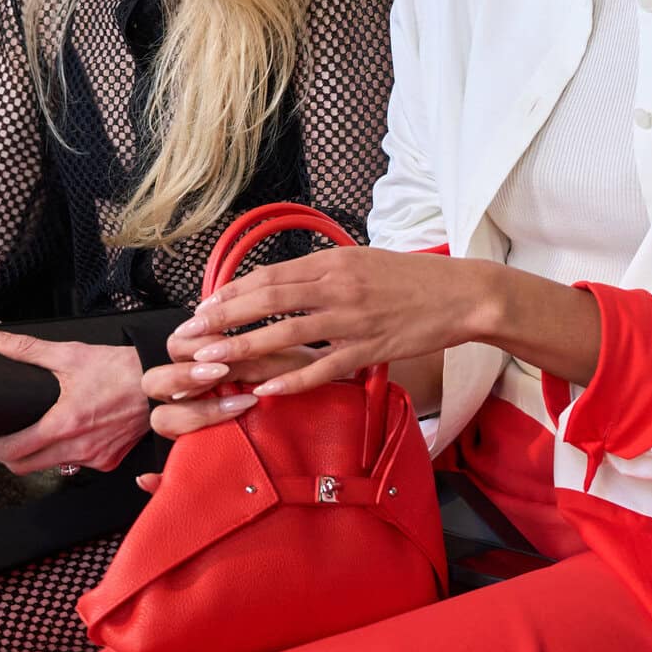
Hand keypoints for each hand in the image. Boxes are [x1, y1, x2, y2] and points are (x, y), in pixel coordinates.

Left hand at [0, 334, 149, 474]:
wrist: (160, 381)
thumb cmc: (122, 369)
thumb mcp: (71, 355)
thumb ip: (29, 350)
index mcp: (63, 424)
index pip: (10, 450)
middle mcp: (78, 447)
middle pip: (23, 467)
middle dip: (2, 457)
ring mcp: (95, 457)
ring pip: (49, 467)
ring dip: (33, 457)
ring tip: (27, 438)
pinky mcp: (110, 460)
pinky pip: (77, 465)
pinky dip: (64, 455)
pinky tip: (66, 438)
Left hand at [144, 250, 500, 437]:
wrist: (461, 294)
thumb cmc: (410, 278)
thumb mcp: (362, 260)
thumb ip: (321, 270)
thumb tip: (278, 280)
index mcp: (333, 262)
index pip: (270, 276)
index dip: (231, 293)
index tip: (202, 308)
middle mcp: (338, 287)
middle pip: (268, 301)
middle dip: (224, 319)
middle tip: (191, 336)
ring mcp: (353, 320)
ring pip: (287, 335)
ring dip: (244, 348)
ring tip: (211, 362)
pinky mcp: (370, 349)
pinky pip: (324, 368)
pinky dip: (294, 380)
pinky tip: (266, 391)